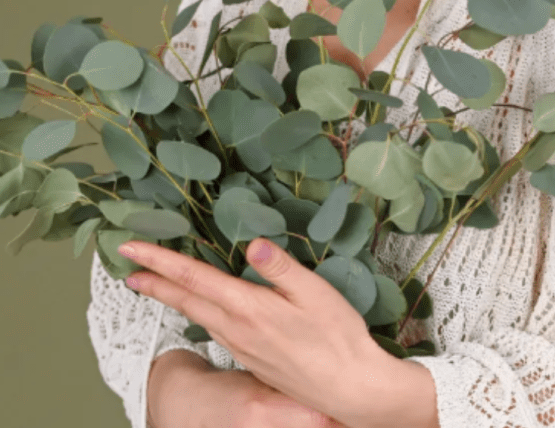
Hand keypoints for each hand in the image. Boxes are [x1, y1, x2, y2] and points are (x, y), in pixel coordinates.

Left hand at [118, 237, 394, 426]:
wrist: (349, 389)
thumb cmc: (337, 337)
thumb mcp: (315, 292)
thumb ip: (281, 267)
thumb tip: (253, 243)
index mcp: (248, 308)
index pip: (194, 278)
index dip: (160, 261)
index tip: (131, 248)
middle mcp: (237, 329)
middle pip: (185, 300)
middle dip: (154, 281)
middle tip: (127, 266)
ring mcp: (241, 347)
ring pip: (196, 316)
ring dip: (171, 296)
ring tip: (154, 283)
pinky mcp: (251, 358)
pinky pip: (213, 328)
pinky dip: (195, 311)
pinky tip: (200, 308)